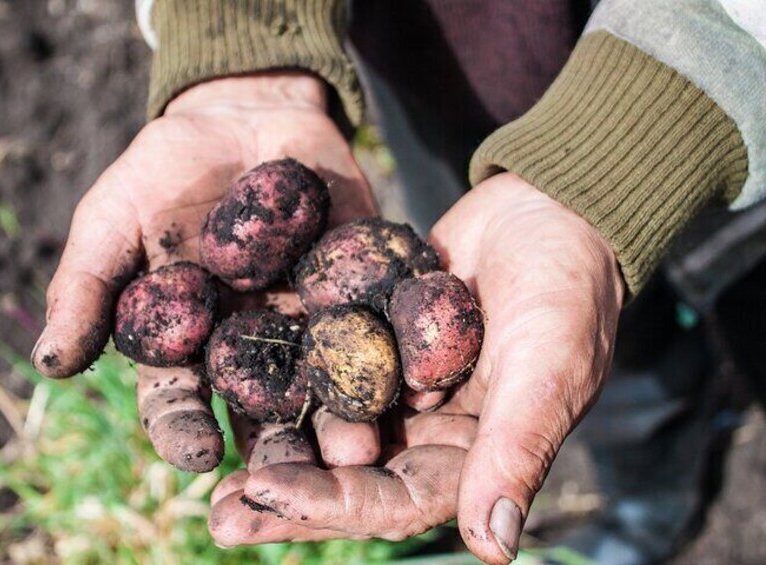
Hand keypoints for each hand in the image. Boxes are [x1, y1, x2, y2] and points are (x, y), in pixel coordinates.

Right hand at [31, 72, 379, 471]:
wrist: (241, 114)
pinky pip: (375, 318)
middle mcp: (252, 344)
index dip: (185, 432)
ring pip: (325, 378)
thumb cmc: (163, 170)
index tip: (198, 457)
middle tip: (295, 482)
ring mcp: (309, 318)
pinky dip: (392, 345)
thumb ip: (85, 288)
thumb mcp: (112, 220)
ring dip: (342, 415)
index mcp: (189, 343)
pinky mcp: (358, 285)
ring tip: (359, 448)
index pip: (181, 402)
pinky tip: (409, 376)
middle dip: (277, 445)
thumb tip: (49, 365)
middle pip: (262, 408)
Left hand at [210, 173, 624, 563]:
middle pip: (349, 479)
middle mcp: (430, 433)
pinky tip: (233, 383)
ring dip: (274, 446)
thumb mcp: (547, 367)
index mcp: (472, 456)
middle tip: (215, 514)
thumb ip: (517, 450)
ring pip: (329, 429)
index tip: (262, 493)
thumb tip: (495, 551)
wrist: (553, 209)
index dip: (329, 504)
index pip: (395, 500)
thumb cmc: (569, 289)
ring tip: (208, 467)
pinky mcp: (379, 340)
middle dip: (284, 497)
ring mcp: (400, 387)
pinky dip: (287, 379)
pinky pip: (328, 367)